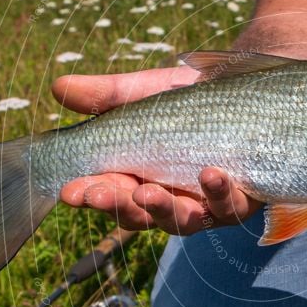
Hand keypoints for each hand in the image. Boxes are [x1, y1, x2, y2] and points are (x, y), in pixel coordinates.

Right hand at [51, 67, 262, 232]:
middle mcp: (170, 199)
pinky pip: (231, 207)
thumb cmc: (189, 98)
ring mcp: (205, 206)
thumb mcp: (145, 93)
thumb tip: (58, 86)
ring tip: (147, 191)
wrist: (249, 92)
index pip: (110, 194)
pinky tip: (212, 174)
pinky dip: (220, 194)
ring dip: (164, 209)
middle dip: (117, 206)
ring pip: (183, 220)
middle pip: (140, 215)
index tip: (69, 190)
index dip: (89, 195)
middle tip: (98, 195)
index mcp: (139, 178)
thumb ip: (107, 95)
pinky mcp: (241, 202)